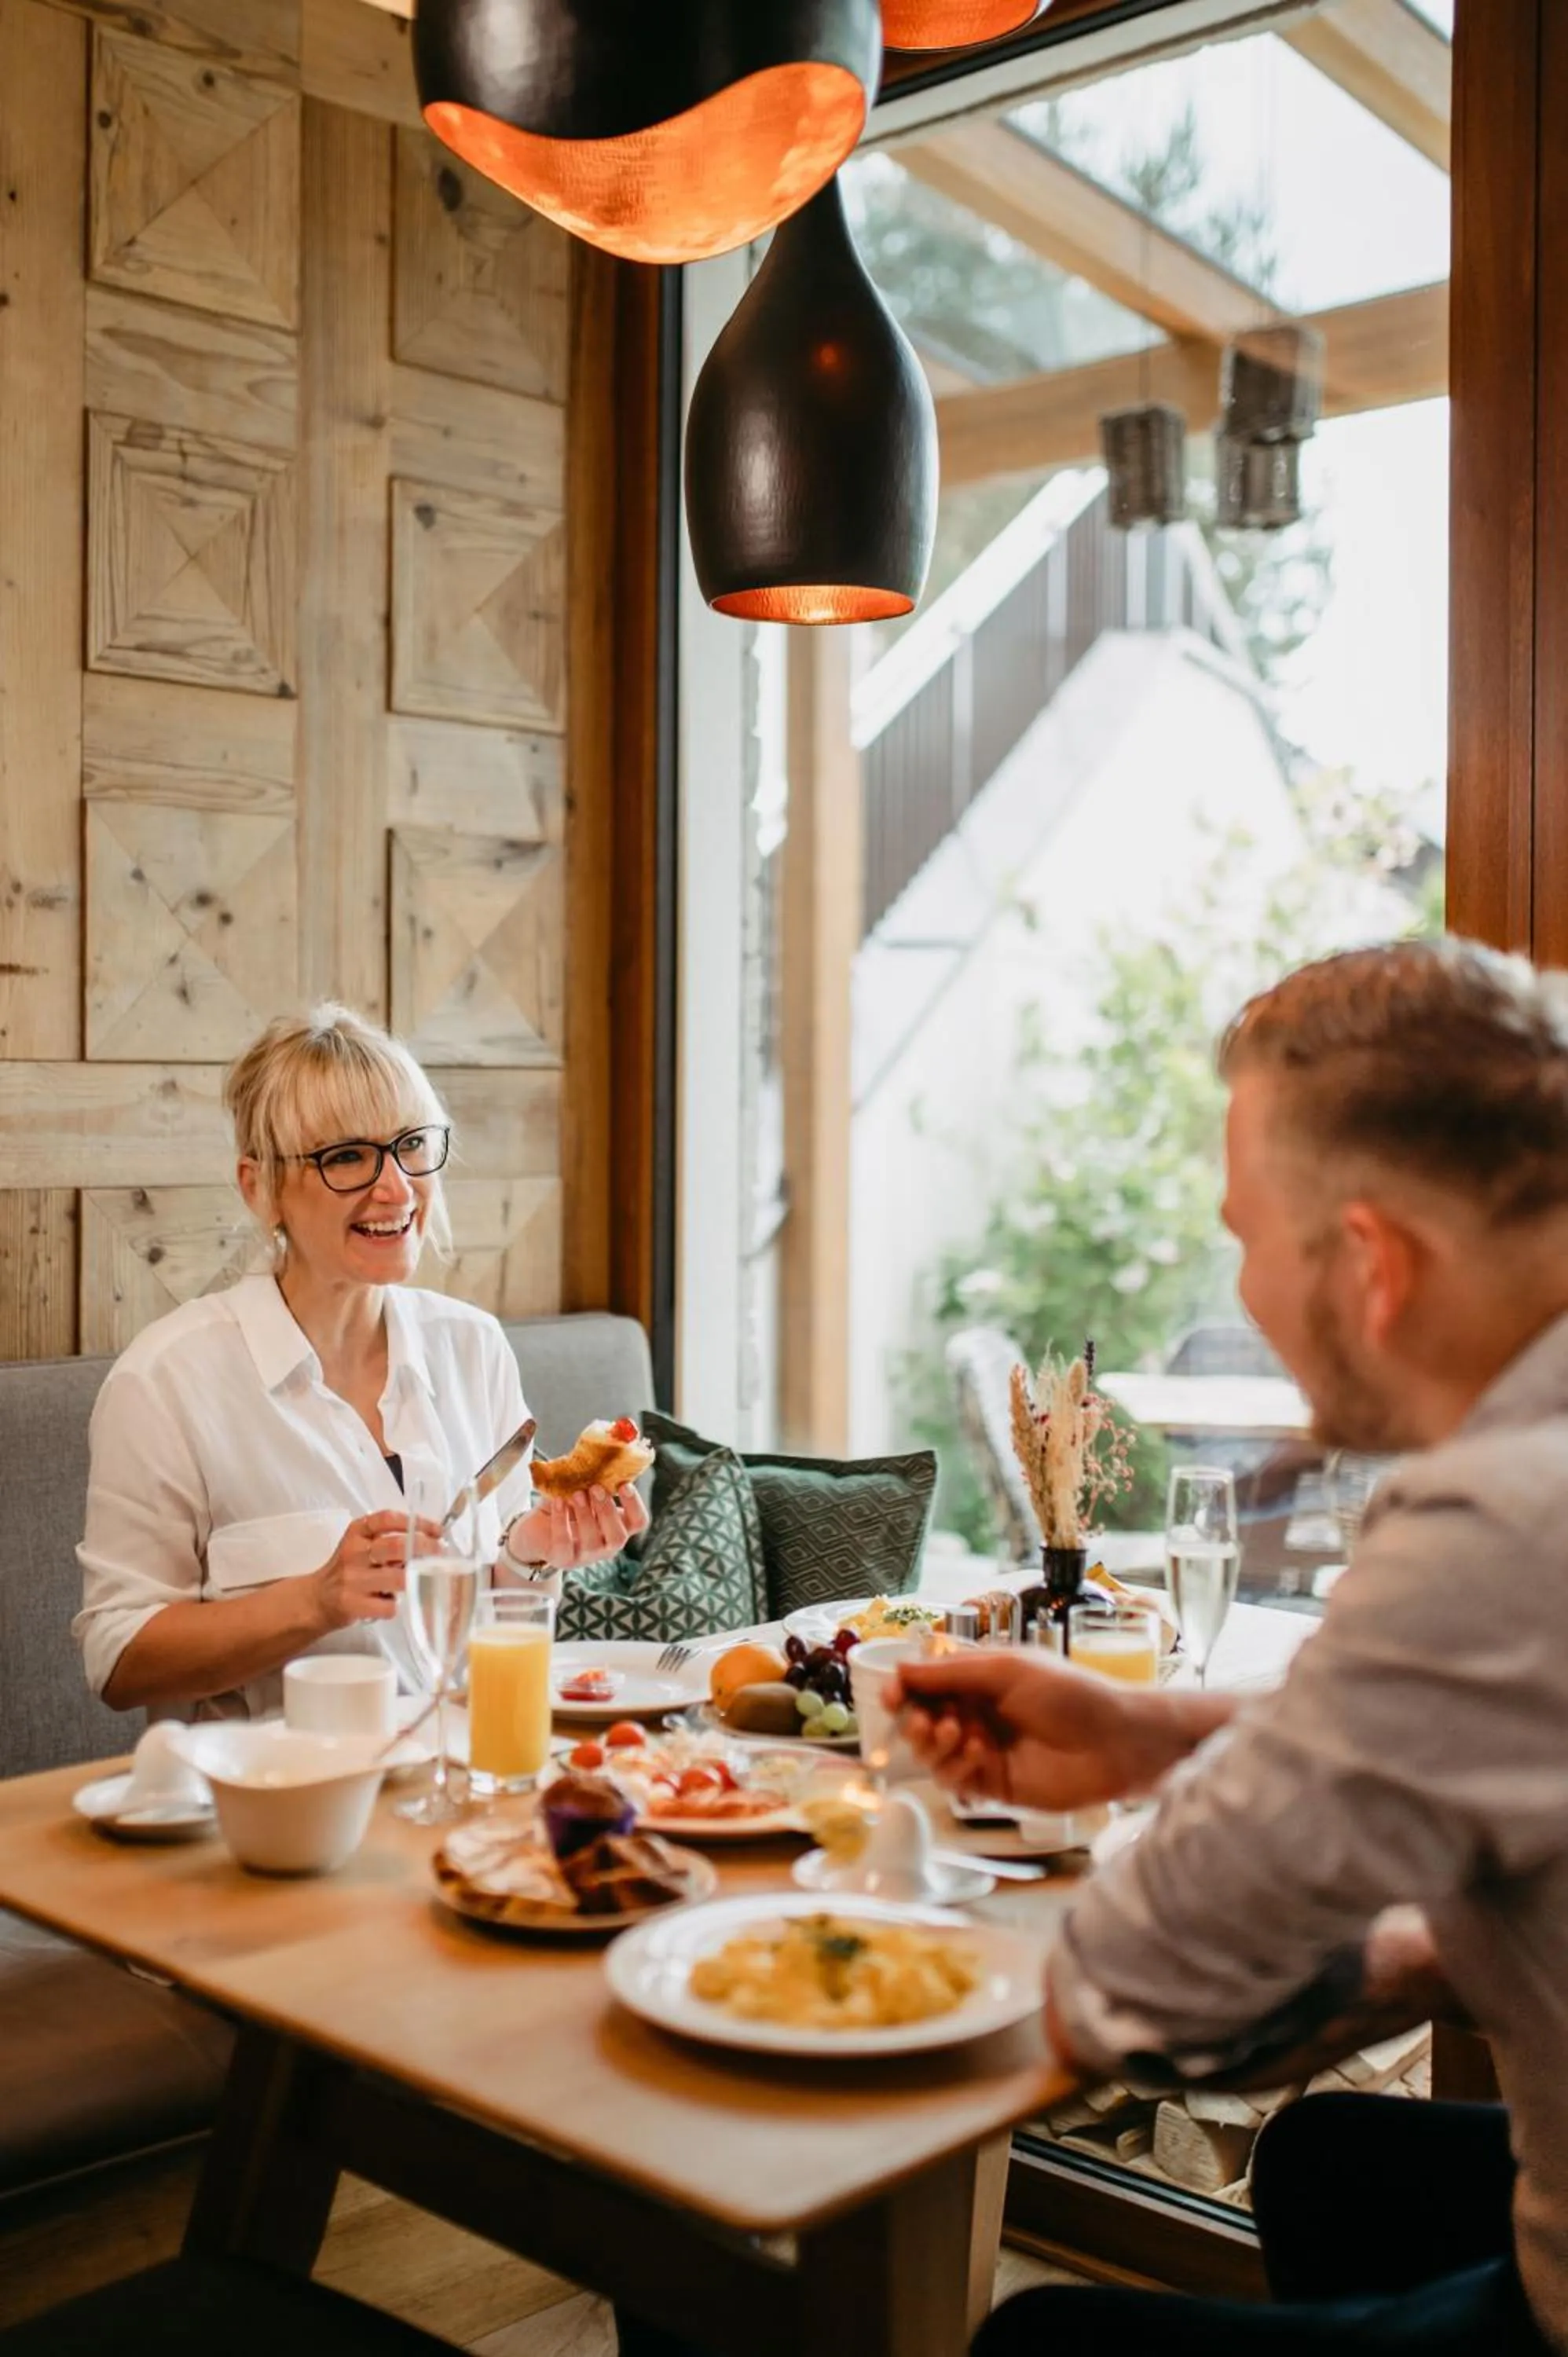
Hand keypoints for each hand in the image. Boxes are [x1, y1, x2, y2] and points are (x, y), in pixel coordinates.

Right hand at [314, 1510, 440, 1630]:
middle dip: (426, 1549)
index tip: (438, 1531)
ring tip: (418, 1582)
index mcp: (357, 1532)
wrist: (317, 1599)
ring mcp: (353, 1579)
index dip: (418, 1523)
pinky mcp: (353, 1605)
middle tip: (441, 1555)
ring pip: (398, 1578)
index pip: (389, 1518)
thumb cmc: (348, 1570)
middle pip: (397, 1546)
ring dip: (415, 1581)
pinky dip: (396, 1606)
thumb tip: (431, 1542)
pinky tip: (390, 1603)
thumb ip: (388, 1540)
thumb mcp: (361, 1546)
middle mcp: (353, 1552)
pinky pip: (389, 1606)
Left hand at [505, 1481, 649, 1572]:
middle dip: (608, 1511)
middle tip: (595, 1488)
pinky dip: (561, 1521)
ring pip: (594, 1542)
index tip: (624, 1485)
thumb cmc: (564, 1508)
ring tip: (576, 1493)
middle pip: (619, 1536)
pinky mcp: (563, 1559)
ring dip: (586, 1515)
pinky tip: (557, 1502)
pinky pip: (565, 1543)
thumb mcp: (578, 1491)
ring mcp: (586, 1556)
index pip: (638, 1522)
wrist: (535, 1531)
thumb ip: (588, 1479)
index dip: (635, 1505)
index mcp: (617, 1526)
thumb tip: (591, 1458)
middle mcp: (606, 1545)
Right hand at [892, 1648, 1163, 1812]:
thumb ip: (951, 1672)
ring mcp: (983, 1752)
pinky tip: (982, 1756)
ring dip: (936, 1746)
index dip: (904, 1691)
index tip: (892, 1698)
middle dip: (916, 1723)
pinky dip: (958, 1769)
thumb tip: (900, 1670)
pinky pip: (955, 1782)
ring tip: (961, 1735)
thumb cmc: (1070, 1694)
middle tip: (930, 1724)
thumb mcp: (1007, 1670)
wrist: (1115, 1743)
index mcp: (979, 1680)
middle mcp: (976, 1715)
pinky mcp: (993, 1786)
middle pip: (921, 1722)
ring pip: (932, 1756)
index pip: (926, 1685)